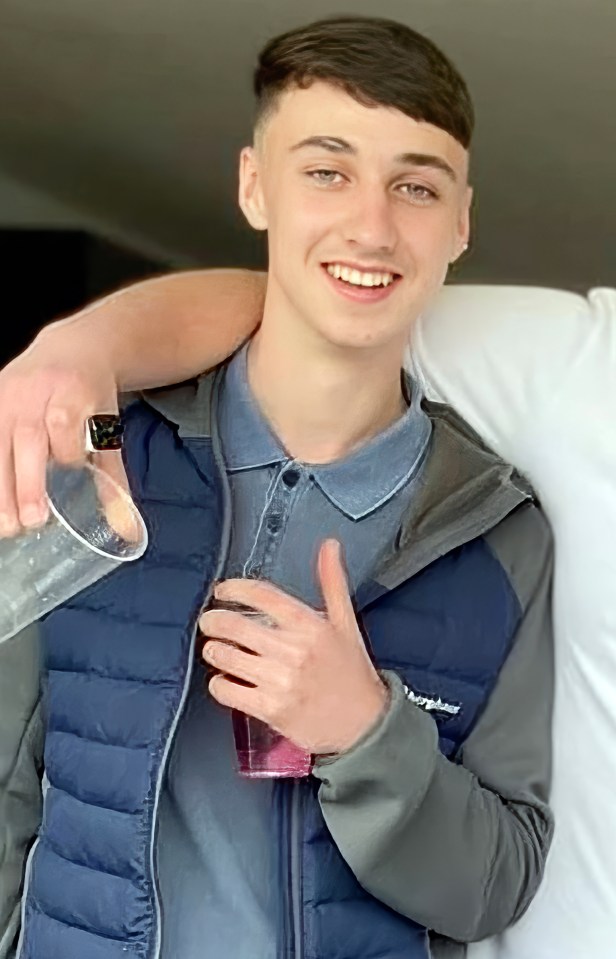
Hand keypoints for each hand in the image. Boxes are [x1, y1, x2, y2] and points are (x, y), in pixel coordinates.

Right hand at [0, 325, 125, 536]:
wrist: (72, 350)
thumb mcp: (109, 426)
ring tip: (8, 527)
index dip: (68, 450)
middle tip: (33, 520)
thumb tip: (127, 530)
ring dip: (2, 488)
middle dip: (29, 481)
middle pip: (27, 437)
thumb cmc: (91, 397)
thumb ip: (114, 478)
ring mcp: (7, 396)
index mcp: (71, 390)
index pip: (65, 422)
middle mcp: (35, 391)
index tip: (72, 472)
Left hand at [200, 538, 389, 755]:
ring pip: (224, 656)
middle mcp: (293, 650)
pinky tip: (227, 679)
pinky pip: (226, 691)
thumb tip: (330, 545)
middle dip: (212, 620)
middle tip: (211, 621)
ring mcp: (279, 681)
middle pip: (232, 624)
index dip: (233, 588)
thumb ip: (332, 581)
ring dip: (214, 650)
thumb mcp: (345, 622)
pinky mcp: (270, 710)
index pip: (260, 594)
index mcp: (309, 624)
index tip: (223, 591)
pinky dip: (219, 684)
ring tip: (218, 649)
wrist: (364, 724)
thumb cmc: (352, 673)